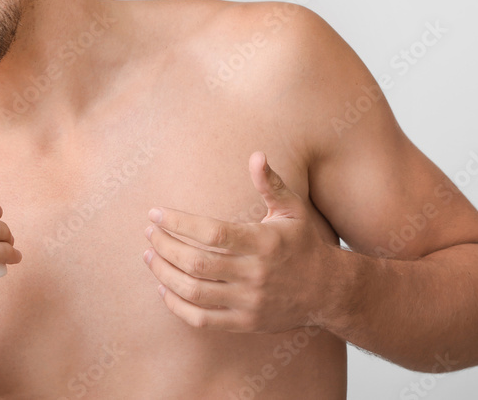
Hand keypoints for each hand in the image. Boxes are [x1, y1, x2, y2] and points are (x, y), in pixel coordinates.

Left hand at [143, 151, 336, 332]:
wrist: (327, 291)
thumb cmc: (303, 243)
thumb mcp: (292, 209)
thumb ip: (271, 183)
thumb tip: (256, 155)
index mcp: (263, 242)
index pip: (212, 233)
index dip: (179, 223)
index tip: (156, 213)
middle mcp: (255, 274)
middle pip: (196, 263)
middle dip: (164, 246)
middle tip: (149, 233)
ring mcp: (249, 301)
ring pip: (193, 291)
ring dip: (163, 274)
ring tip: (149, 256)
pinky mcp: (244, 322)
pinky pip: (201, 320)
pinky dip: (176, 305)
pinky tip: (163, 288)